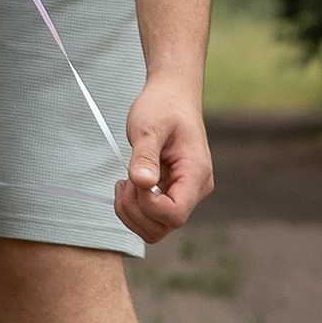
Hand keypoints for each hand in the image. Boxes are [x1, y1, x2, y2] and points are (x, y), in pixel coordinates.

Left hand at [115, 75, 211, 241]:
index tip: (134, 180)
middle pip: (164, 226)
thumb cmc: (163, 106)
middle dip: (136, 210)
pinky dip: (134, 208)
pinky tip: (128, 184)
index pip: (175, 214)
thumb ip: (145, 156)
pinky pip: (152, 217)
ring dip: (132, 212)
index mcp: (196, 174)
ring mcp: (185, 193)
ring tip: (125, 182)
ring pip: (156, 228)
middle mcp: (195, 189)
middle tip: (124, 180)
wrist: (172, 94)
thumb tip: (142, 183)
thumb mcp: (148, 126)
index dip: (148, 206)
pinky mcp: (172, 193)